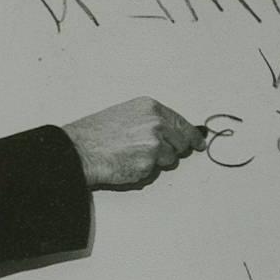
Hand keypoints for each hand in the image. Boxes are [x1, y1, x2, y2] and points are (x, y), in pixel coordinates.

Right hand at [63, 98, 206, 187]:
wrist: (80, 149)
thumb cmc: (97, 134)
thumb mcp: (127, 115)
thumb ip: (151, 121)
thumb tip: (172, 132)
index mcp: (151, 108)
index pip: (182, 123)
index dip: (193, 135)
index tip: (199, 143)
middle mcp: (156, 123)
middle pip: (181, 143)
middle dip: (171, 150)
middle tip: (150, 151)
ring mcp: (154, 143)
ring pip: (170, 159)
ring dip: (156, 161)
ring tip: (132, 155)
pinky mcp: (150, 162)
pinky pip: (155, 171)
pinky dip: (144, 170)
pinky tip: (127, 163)